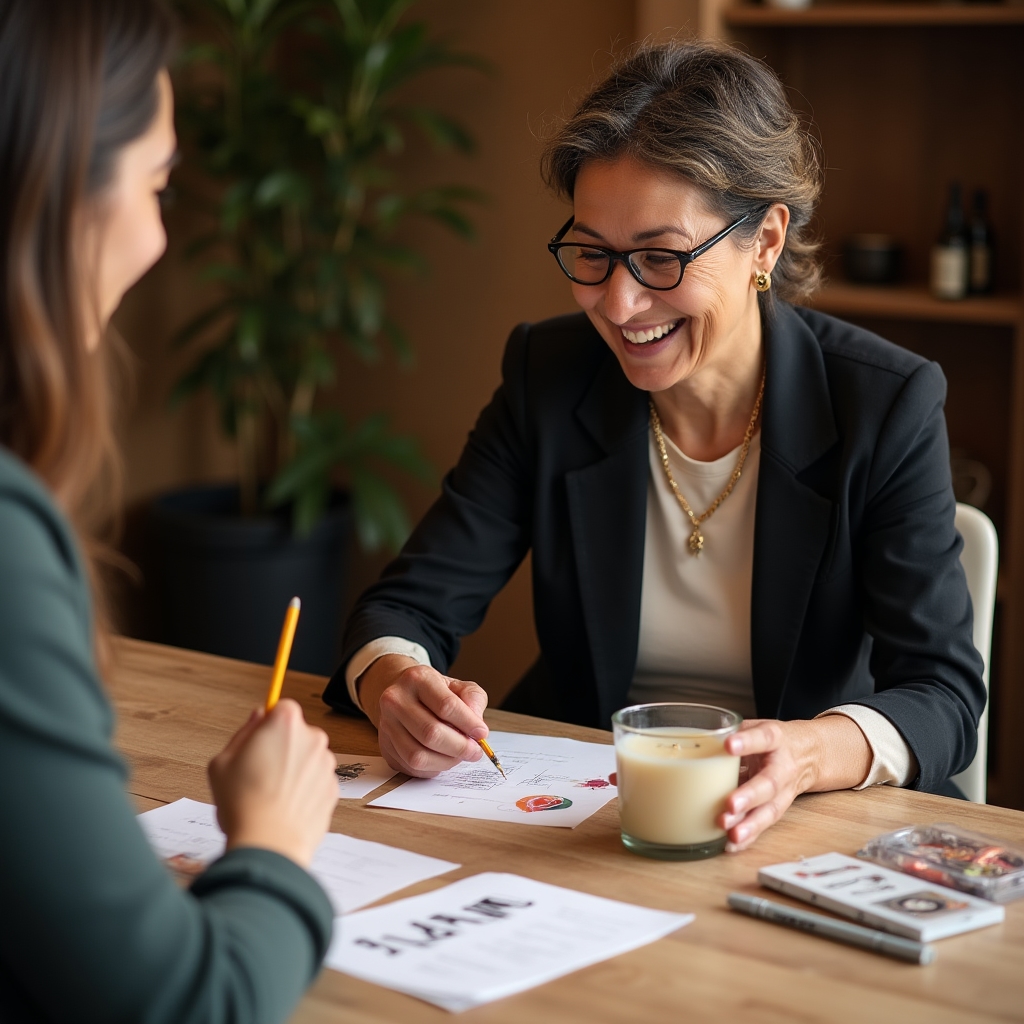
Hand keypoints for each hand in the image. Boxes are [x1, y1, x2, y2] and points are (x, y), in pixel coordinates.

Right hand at [208, 699, 336, 868]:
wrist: (269, 844)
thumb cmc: (242, 803)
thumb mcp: (223, 762)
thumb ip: (244, 733)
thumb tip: (258, 717)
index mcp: (286, 723)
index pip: (282, 708)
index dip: (268, 724)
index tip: (258, 740)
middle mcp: (313, 738)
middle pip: (297, 734)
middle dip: (282, 747)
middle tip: (258, 773)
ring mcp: (327, 765)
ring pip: (308, 759)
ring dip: (294, 770)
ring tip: (270, 795)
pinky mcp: (334, 789)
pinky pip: (316, 782)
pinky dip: (304, 791)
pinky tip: (285, 808)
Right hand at [358, 655, 488, 776]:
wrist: (404, 694)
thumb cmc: (435, 692)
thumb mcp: (458, 687)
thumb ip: (473, 700)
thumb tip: (477, 726)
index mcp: (417, 678)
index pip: (446, 705)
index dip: (468, 723)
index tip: (482, 733)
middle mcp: (395, 700)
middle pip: (430, 733)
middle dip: (459, 747)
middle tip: (475, 751)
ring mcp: (386, 725)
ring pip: (418, 755)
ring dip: (446, 761)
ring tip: (460, 755)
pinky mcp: (385, 746)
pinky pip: (411, 767)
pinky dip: (433, 768)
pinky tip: (442, 758)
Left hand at [717, 716, 871, 851]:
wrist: (809, 754)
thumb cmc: (773, 740)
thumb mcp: (757, 726)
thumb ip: (733, 732)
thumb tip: (698, 740)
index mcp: (776, 739)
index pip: (763, 738)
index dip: (747, 742)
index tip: (728, 745)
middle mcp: (783, 767)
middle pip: (769, 783)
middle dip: (750, 796)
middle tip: (730, 805)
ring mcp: (784, 791)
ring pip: (770, 810)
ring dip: (750, 824)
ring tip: (731, 833)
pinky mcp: (777, 808)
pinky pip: (764, 824)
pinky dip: (748, 837)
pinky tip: (731, 844)